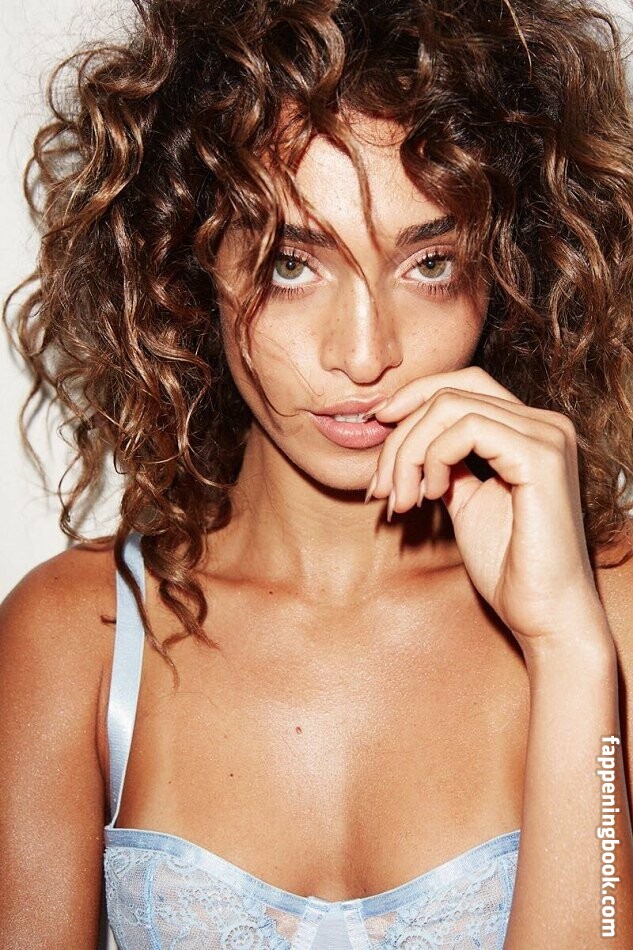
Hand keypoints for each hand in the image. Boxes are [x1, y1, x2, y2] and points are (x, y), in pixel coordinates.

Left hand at [366, 366, 608, 648]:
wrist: (542, 614)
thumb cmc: (507, 566)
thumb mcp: (464, 500)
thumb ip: (445, 462)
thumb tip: (406, 437)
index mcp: (529, 430)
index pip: (463, 384)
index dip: (412, 399)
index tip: (377, 432)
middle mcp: (544, 423)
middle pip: (451, 390)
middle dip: (401, 433)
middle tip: (380, 486)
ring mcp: (547, 436)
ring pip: (451, 406)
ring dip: (409, 453)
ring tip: (401, 500)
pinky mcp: (541, 457)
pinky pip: (467, 430)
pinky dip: (434, 458)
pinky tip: (430, 496)